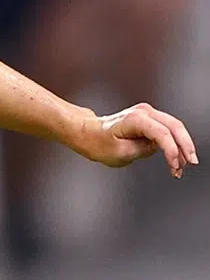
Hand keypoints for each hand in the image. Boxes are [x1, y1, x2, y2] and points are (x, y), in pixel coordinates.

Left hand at [71, 102, 196, 174]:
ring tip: (180, 167)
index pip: (162, 133)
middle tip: (190, 163)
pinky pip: (168, 130)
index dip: (172, 150)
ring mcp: (147, 114)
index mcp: (134, 119)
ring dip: (181, 147)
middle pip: (175, 127)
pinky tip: (176, 159)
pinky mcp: (149, 120)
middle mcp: (144, 112)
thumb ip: (144, 150)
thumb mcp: (120, 153)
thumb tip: (161, 147)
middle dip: (185, 146)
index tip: (174, 166)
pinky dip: (174, 144)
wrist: (88, 133)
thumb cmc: (98, 143)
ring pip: (174, 128)